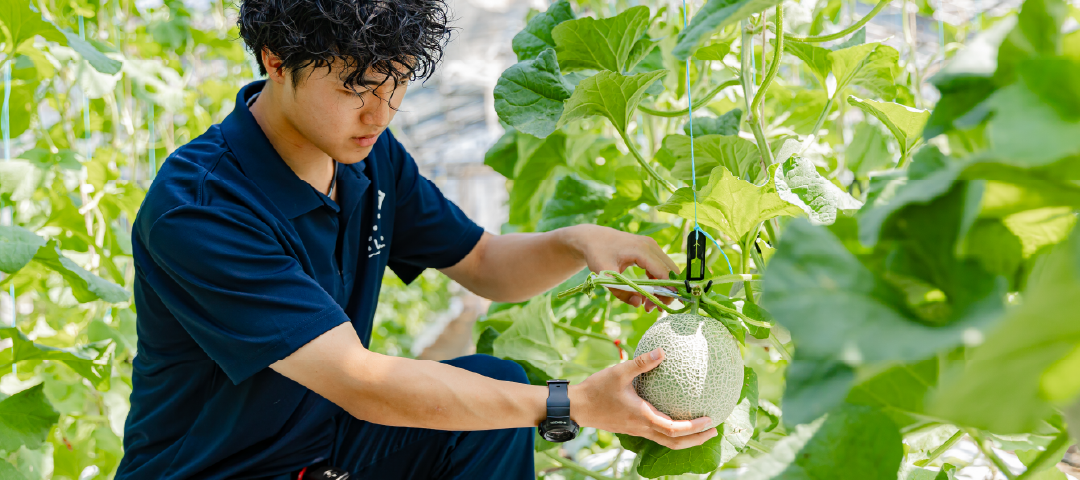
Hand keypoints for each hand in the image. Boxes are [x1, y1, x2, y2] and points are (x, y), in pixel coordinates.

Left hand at [562, 225, 680, 311]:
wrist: (592, 238)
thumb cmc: (597, 254)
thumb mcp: (605, 276)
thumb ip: (621, 292)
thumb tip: (639, 303)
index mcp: (641, 250)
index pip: (664, 273)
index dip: (668, 290)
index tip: (665, 307)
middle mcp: (650, 246)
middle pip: (670, 272)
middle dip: (666, 292)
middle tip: (654, 309)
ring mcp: (651, 246)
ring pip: (667, 270)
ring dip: (662, 288)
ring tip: (649, 305)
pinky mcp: (649, 250)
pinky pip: (660, 267)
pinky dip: (657, 281)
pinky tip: (647, 293)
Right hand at [568, 347, 716, 449]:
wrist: (578, 407)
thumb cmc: (597, 389)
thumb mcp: (619, 371)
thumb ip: (641, 362)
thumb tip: (662, 351)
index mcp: (642, 416)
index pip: (673, 429)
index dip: (693, 428)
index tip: (709, 420)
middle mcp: (642, 427)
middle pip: (674, 442)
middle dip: (696, 440)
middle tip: (714, 431)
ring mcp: (637, 430)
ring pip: (666, 441)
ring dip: (685, 439)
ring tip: (701, 430)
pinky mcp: (632, 428)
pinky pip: (657, 434)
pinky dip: (671, 432)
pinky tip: (675, 419)